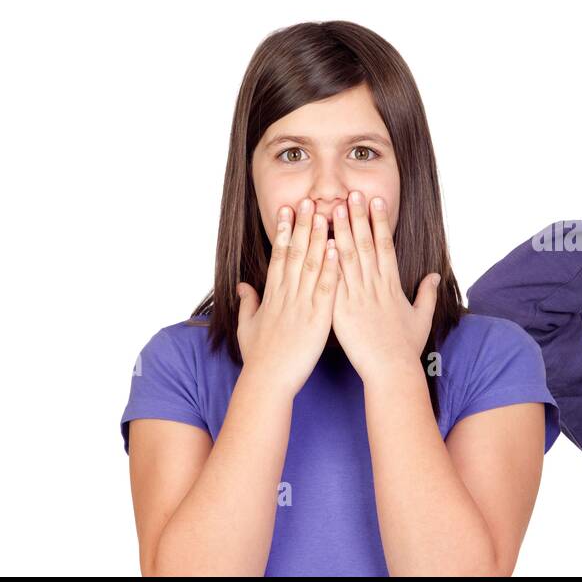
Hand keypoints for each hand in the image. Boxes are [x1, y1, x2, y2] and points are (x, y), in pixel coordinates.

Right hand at [236, 199, 339, 397]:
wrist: (268, 381)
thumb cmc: (259, 357)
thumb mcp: (248, 327)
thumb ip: (248, 303)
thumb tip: (243, 286)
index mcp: (273, 295)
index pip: (279, 256)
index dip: (284, 232)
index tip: (288, 210)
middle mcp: (286, 295)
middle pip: (294, 253)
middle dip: (301, 225)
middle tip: (307, 200)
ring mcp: (301, 305)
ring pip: (311, 265)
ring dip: (318, 238)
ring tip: (325, 214)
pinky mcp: (317, 319)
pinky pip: (325, 289)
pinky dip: (331, 268)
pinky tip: (337, 249)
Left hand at [330, 190, 439, 376]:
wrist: (391, 370)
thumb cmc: (406, 347)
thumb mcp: (422, 317)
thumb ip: (427, 294)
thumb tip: (435, 276)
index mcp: (392, 285)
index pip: (385, 245)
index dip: (380, 222)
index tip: (375, 201)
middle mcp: (375, 286)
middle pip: (366, 244)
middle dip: (358, 217)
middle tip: (351, 192)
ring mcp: (357, 297)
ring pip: (348, 257)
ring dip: (341, 230)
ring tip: (334, 208)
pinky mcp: (342, 310)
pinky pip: (334, 281)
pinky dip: (328, 261)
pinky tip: (322, 242)